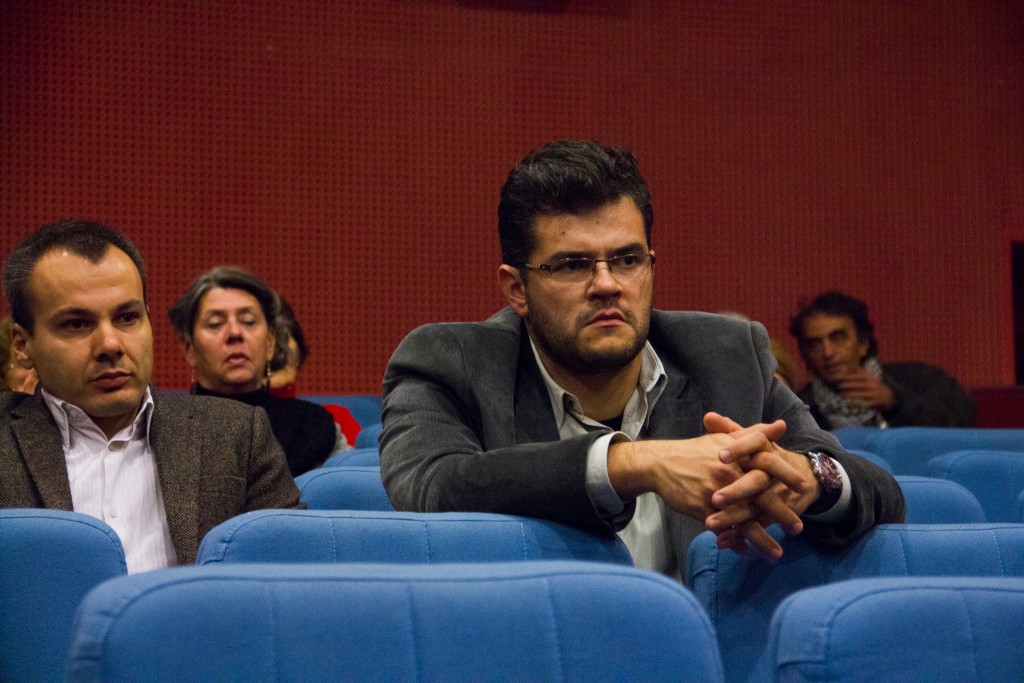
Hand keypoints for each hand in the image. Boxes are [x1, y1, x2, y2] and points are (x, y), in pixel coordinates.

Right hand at [607, 418, 809, 558]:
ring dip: (761, 538)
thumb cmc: (696, 451)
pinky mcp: (702, 508)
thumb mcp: (725, 439)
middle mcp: (728, 473)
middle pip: (760, 496)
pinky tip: (745, 551)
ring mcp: (715, 492)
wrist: (661, 463)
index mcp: (736, 455)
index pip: (768, 464)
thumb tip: (781, 426)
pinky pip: (722, 528)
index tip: (805, 488)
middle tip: (798, 528)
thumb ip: (755, 434)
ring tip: (776, 553)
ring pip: (743, 518)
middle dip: (781, 514)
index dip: (787, 475)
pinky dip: (734, 541)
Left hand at [833, 368, 894, 409]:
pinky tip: (848, 404)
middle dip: (848, 385)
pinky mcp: (874, 403)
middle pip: (858, 385)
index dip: (849, 376)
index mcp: (871, 378)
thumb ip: (861, 372)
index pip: (859, 376)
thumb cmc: (876, 386)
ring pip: (860, 394)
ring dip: (849, 394)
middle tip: (838, 386)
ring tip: (841, 394)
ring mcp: (874, 394)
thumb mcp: (871, 378)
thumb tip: (850, 366)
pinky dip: (855, 404)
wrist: (890, 397)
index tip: (840, 377)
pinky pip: (863, 404)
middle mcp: (872, 386)